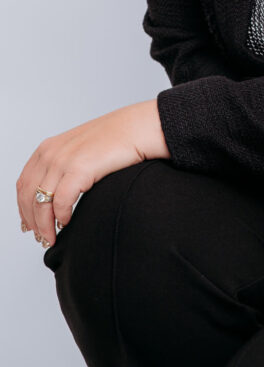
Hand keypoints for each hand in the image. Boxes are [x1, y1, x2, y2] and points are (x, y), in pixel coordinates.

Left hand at [16, 100, 168, 248]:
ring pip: (41, 203)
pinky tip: (67, 222)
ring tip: (52, 238)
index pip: (23, 184)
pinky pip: (61, 202)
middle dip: (32, 221)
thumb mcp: (80, 149)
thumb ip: (64, 166)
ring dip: (44, 226)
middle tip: (41, 238)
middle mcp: (51, 153)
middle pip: (27, 196)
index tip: (29, 224)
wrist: (139, 128)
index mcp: (48, 148)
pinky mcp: (78, 168)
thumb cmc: (116, 139)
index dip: (22, 208)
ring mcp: (63, 160)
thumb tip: (57, 194)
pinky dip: (61, 216)